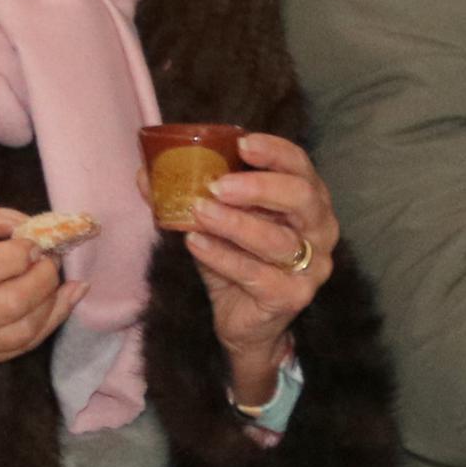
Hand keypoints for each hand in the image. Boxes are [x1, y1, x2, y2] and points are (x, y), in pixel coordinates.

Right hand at [0, 193, 76, 382]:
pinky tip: (66, 299)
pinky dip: (51, 322)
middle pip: (9, 302)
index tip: (31, 239)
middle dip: (43, 275)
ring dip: (52, 300)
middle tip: (49, 256)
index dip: (18, 252)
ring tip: (56, 275)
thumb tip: (17, 224)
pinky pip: (19, 348)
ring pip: (22, 330)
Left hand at [185, 132, 340, 404]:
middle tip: (219, 184)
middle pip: (301, 197)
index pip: (300, 166)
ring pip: (276, 240)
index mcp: (307, 200)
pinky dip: (223, 257)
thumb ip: (188, 196)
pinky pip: (257, 274)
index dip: (275, 151)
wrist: (243, 323)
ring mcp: (311, 266)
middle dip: (259, 187)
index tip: (241, 143)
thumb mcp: (214, 224)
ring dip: (234, 223)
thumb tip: (145, 172)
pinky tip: (197, 244)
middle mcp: (319, 230)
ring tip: (199, 212)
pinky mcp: (292, 296)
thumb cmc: (237, 262)